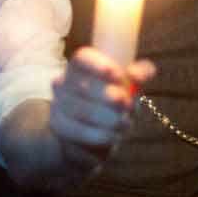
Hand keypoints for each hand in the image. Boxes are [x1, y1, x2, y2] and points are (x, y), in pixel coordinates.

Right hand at [46, 47, 155, 178]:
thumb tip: (135, 74)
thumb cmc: (114, 101)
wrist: (93, 132)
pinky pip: (77, 132)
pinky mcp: (59, 127)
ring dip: (107, 119)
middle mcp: (63, 83)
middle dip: (109, 97)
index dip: (98, 65)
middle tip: (128, 105)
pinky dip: (99, 135)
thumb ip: (139, 74)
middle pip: (82, 86)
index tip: (118, 75)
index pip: (82, 58)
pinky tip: (113, 138)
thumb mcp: (129, 86)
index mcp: (80, 66)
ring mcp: (58, 105)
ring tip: (125, 124)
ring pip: (80, 111)